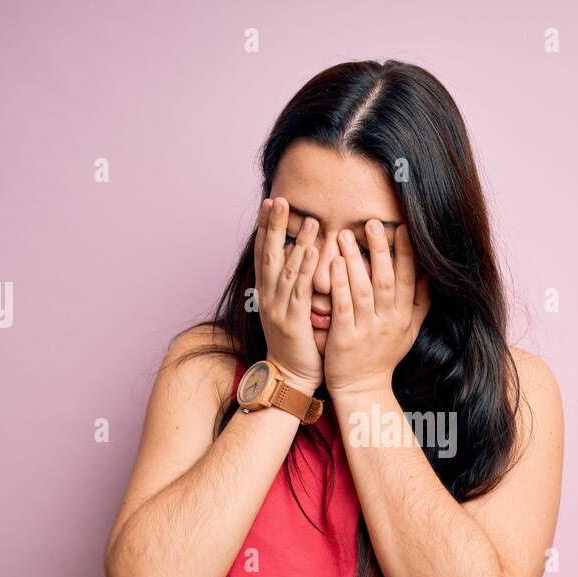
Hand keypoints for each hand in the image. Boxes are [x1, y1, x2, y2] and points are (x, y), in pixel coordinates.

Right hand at [253, 196, 321, 391]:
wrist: (290, 376)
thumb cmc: (297, 342)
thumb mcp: (292, 308)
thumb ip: (295, 284)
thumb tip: (304, 256)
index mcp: (267, 293)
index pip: (264, 253)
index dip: (265, 228)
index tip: (270, 202)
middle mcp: (268, 297)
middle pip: (268, 255)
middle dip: (274, 226)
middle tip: (279, 200)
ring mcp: (278, 309)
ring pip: (286, 269)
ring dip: (297, 242)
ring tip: (307, 219)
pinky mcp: (293, 321)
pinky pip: (299, 291)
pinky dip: (306, 269)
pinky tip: (314, 251)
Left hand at [324, 220, 430, 396]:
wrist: (363, 390)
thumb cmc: (383, 357)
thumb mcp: (409, 331)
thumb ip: (420, 303)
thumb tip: (430, 274)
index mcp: (403, 316)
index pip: (408, 278)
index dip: (406, 252)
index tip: (401, 227)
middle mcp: (389, 321)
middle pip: (387, 279)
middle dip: (380, 249)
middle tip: (372, 222)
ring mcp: (368, 330)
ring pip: (364, 290)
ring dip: (355, 261)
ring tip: (344, 235)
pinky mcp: (346, 338)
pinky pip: (344, 307)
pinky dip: (340, 285)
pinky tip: (333, 265)